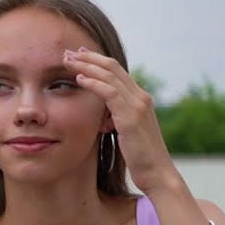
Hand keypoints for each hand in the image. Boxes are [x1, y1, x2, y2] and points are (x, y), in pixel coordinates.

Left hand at [64, 47, 180, 193]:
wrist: (157, 172)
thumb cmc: (140, 156)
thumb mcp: (127, 131)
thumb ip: (117, 117)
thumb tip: (103, 115)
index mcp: (140, 99)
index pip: (117, 71)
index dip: (97, 61)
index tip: (78, 56)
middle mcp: (141, 97)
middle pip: (112, 67)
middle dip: (89, 57)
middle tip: (69, 52)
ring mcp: (137, 106)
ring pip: (110, 76)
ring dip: (87, 66)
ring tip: (68, 61)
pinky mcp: (131, 118)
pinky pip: (110, 93)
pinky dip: (94, 83)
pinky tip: (79, 79)